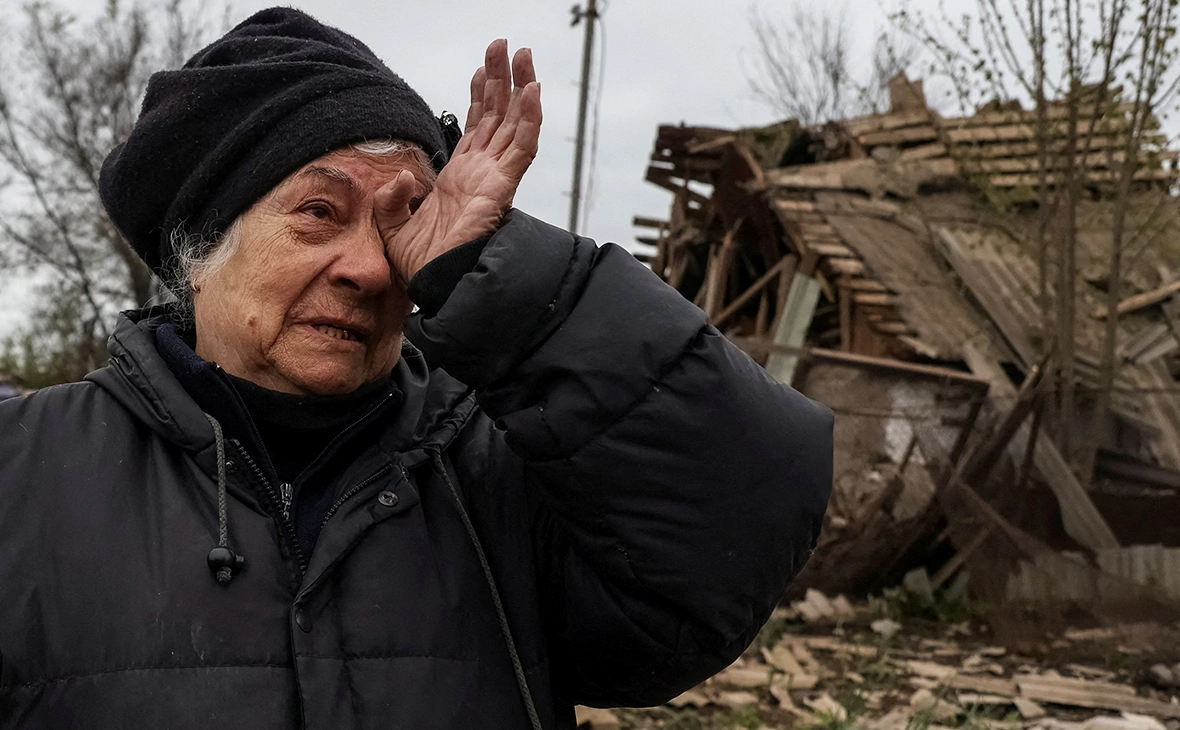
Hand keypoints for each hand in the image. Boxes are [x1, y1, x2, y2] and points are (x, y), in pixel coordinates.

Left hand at [375, 39, 541, 282]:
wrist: (434, 288)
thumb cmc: (419, 265)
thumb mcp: (390, 225)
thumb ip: (391, 197)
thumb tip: (404, 176)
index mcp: (460, 176)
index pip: (477, 126)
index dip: (481, 94)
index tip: (483, 66)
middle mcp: (482, 172)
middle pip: (498, 115)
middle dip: (502, 78)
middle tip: (504, 45)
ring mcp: (495, 179)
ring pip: (513, 123)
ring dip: (520, 87)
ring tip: (522, 54)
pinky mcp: (502, 188)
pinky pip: (521, 149)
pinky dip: (529, 119)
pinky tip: (533, 90)